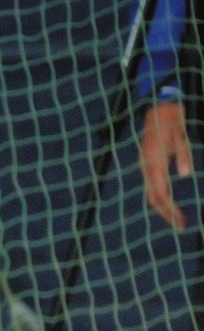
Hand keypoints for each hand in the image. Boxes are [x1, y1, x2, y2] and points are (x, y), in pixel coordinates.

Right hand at [139, 101, 193, 230]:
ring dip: (163, 207)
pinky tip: (169, 201)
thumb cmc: (171, 118)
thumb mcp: (181, 134)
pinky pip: (153, 185)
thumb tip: (185, 175)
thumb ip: (182, 155)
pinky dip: (161, 197)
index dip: (170, 211)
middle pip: (153, 198)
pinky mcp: (149, 162)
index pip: (160, 194)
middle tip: (181, 225)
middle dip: (166, 213)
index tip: (181, 222)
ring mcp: (147, 165)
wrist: (158, 105)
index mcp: (154, 161)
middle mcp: (147, 166)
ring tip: (176, 217)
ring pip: (152, 193)